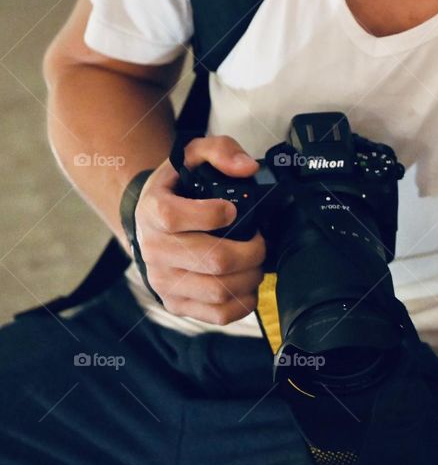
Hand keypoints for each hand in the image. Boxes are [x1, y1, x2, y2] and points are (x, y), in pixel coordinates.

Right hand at [133, 135, 267, 323]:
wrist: (150, 219)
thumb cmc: (178, 188)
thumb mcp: (192, 156)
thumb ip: (220, 150)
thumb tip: (248, 168)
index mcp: (153, 211)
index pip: (175, 217)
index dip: (214, 214)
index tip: (233, 210)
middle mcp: (153, 250)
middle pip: (213, 259)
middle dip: (252, 250)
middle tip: (260, 241)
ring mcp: (163, 280)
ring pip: (219, 290)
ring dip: (251, 275)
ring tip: (255, 260)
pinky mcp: (175, 303)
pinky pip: (216, 314)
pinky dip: (243, 302)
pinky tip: (247, 283)